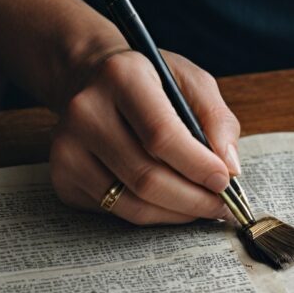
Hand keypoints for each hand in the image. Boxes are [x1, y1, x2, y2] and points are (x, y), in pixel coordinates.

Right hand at [50, 49, 240, 223]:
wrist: (91, 80)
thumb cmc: (151, 83)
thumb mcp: (192, 82)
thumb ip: (217, 119)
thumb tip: (230, 167)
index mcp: (121, 77)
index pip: (161, 135)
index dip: (198, 166)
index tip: (226, 181)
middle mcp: (86, 111)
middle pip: (147, 177)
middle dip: (194, 199)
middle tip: (221, 204)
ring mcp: (67, 148)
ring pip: (133, 203)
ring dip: (178, 213)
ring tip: (203, 206)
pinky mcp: (63, 177)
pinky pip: (117, 212)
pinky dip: (154, 215)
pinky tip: (172, 201)